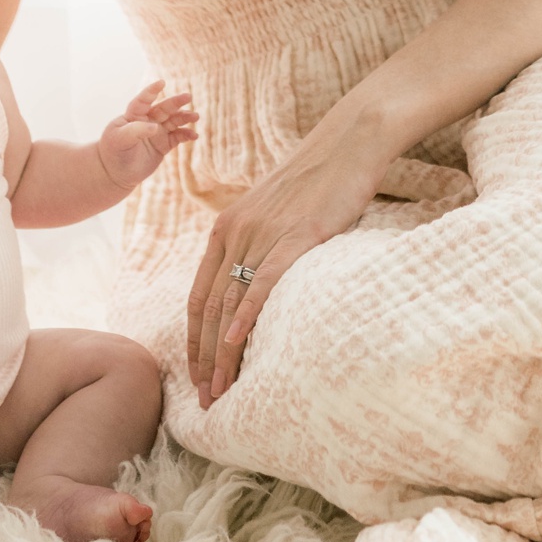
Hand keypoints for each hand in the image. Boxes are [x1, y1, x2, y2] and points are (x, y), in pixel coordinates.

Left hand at [97, 81, 197, 193]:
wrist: (117, 173)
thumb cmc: (114, 152)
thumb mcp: (119, 140)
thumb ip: (136, 131)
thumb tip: (156, 127)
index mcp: (133, 115)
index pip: (143, 100)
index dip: (151, 91)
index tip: (162, 83)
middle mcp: (147, 121)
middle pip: (164, 108)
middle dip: (176, 102)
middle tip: (188, 96)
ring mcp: (157, 132)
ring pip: (174, 121)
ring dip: (185, 117)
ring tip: (195, 117)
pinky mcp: (163, 145)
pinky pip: (178, 137)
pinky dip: (186, 135)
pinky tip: (194, 136)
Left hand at [187, 133, 380, 410]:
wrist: (347, 143)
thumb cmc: (316, 180)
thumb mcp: (273, 212)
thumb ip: (258, 244)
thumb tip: (258, 284)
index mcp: (225, 228)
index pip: (198, 297)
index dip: (194, 341)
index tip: (196, 375)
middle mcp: (235, 232)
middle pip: (209, 308)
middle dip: (203, 359)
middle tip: (205, 398)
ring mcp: (262, 234)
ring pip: (232, 302)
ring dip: (222, 352)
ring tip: (221, 389)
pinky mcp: (294, 236)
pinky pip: (263, 282)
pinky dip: (247, 315)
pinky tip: (238, 343)